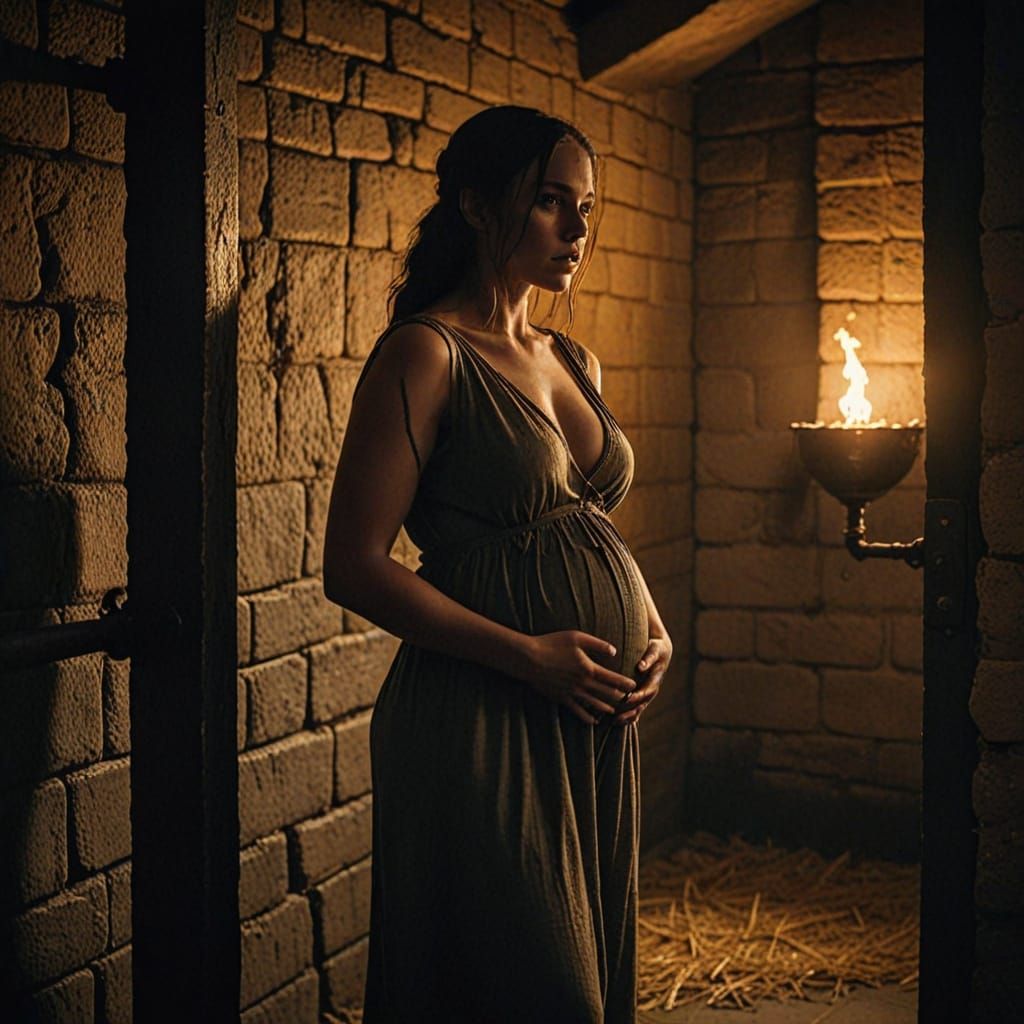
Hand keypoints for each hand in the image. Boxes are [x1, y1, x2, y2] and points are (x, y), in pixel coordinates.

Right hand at [514, 631, 637, 724]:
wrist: (529, 658)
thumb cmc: (552, 643)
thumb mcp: (577, 637)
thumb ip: (597, 644)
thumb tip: (615, 651)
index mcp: (588, 669)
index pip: (613, 679)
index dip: (625, 683)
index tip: (634, 686)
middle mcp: (583, 684)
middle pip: (606, 693)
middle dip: (619, 698)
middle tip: (629, 700)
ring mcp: (572, 693)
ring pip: (594, 705)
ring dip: (606, 709)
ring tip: (615, 712)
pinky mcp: (561, 698)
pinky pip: (577, 711)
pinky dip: (587, 718)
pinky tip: (593, 722)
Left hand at [614, 635, 671, 725]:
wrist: (661, 650)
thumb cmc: (656, 647)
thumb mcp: (654, 649)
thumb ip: (649, 658)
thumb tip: (640, 666)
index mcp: (656, 678)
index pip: (647, 690)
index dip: (638, 695)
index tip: (627, 699)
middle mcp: (653, 688)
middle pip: (643, 703)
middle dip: (631, 710)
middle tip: (617, 716)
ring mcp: (648, 693)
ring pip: (639, 708)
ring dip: (628, 716)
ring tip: (614, 721)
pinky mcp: (642, 695)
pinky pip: (636, 708)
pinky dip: (628, 716)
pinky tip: (616, 721)